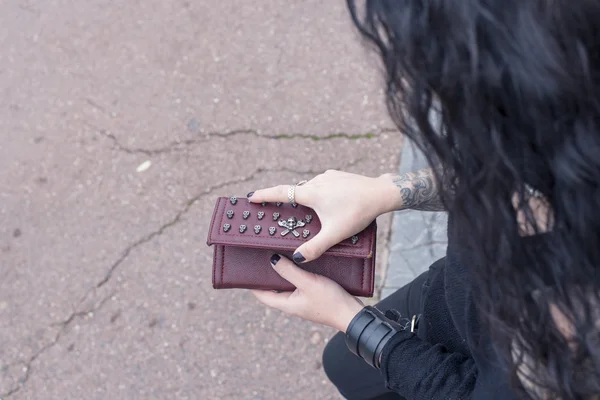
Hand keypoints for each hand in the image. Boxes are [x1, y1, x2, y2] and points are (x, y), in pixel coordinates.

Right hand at [248, 170, 397, 261]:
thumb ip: (315, 247)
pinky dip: (320, 194)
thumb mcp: (335, 234)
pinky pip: (323, 185)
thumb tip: (296, 259)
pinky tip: (330, 205)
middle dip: (286, 200)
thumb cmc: (358, 213)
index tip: (250, 197)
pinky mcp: (338, 176)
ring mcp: (328, 176)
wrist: (381, 193)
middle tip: (280, 211)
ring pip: (310, 188)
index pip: (281, 192)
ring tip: (310, 214)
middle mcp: (317, 181)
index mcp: (312, 193)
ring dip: (307, 199)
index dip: (264, 195)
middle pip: (295, 191)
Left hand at [251, 254, 364, 331]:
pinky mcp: (313, 296)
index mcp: (286, 304)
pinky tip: (298, 262)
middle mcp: (292, 303)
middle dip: (267, 275)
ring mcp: (302, 300)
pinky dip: (295, 273)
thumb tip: (271, 260)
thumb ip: (289, 271)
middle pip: (273, 289)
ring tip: (277, 255)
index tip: (245, 270)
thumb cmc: (330, 301)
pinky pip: (298, 283)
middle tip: (260, 257)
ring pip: (286, 285)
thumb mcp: (307, 283)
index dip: (252, 284)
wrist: (352, 313)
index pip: (262, 295)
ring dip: (282, 272)